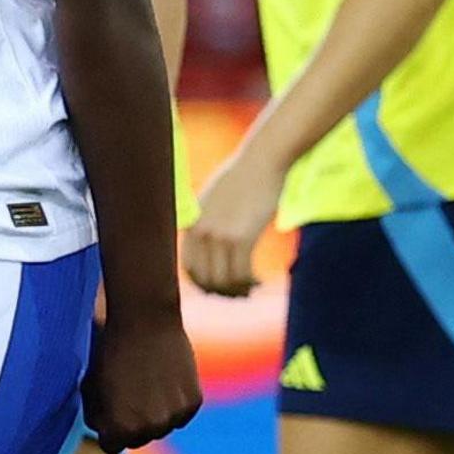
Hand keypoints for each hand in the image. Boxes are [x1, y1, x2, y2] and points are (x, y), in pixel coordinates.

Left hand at [82, 305, 203, 449]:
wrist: (144, 319)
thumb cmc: (110, 350)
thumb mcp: (91, 386)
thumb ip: (96, 415)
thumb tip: (102, 430)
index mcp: (121, 428)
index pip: (111, 445)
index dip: (107, 426)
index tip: (107, 407)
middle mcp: (151, 428)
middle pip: (138, 438)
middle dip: (131, 422)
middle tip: (128, 393)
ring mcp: (175, 416)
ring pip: (162, 426)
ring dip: (155, 413)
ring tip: (146, 382)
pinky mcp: (194, 402)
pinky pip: (181, 413)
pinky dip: (175, 401)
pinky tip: (164, 378)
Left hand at [181, 148, 283, 296]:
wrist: (263, 160)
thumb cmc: (243, 178)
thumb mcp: (212, 200)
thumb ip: (206, 224)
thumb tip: (210, 248)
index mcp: (191, 224)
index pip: (190, 268)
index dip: (205, 284)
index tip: (220, 289)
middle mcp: (200, 232)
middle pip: (206, 279)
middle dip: (223, 291)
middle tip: (241, 293)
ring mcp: (219, 236)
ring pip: (224, 281)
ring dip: (239, 290)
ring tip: (252, 288)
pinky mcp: (241, 238)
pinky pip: (242, 274)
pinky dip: (251, 283)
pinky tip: (261, 281)